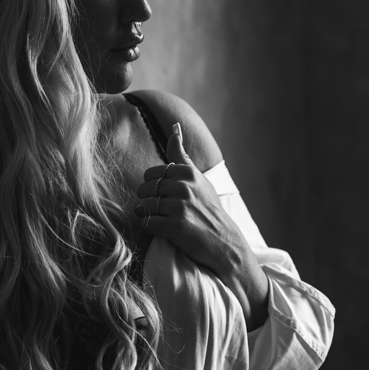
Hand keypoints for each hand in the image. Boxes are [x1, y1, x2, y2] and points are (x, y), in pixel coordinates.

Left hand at [134, 123, 268, 329]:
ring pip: (144, 204)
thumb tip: (174, 126)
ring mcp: (180, 208)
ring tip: (158, 217)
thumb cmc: (209, 209)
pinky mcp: (175, 228)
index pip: (153, 172)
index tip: (162, 193)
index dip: (153, 184)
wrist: (224, 243)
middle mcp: (184, 187)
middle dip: (147, 198)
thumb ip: (181, 154)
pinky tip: (158, 227)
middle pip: (146, 188)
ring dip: (146, 212)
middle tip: (158, 207)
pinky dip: (148, 225)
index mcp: (189, 173)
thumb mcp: (199, 178)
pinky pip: (147, 222)